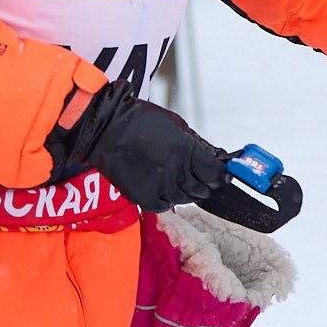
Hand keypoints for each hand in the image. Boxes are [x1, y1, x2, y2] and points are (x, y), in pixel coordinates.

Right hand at [47, 83, 230, 212]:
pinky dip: (168, 199)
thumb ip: (196, 144)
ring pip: (184, 198)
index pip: (215, 173)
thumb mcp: (176, 125)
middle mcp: (175, 170)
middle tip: (202, 179)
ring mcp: (158, 185)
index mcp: (186, 150)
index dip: (220, 175)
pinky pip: (164, 205)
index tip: (221, 175)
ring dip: (186, 192)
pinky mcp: (142, 196)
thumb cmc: (140, 120)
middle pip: (202, 189)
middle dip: (205, 184)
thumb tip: (213, 157)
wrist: (106, 128)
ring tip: (180, 181)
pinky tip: (165, 188)